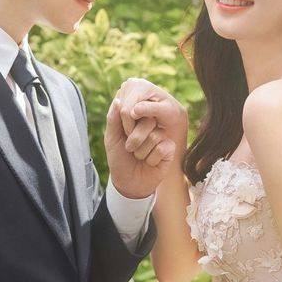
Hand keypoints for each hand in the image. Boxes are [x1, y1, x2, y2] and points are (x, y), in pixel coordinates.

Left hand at [104, 78, 187, 199]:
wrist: (128, 182)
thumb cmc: (119, 159)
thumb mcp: (111, 138)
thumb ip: (113, 118)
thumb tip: (117, 99)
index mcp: (137, 119)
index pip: (135, 110)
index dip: (127, 125)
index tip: (122, 137)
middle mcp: (151, 124)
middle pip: (147, 121)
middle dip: (134, 140)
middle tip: (130, 150)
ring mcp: (162, 135)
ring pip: (154, 136)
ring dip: (141, 152)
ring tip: (139, 157)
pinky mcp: (169, 148)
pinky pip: (162, 148)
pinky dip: (151, 159)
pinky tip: (150, 162)